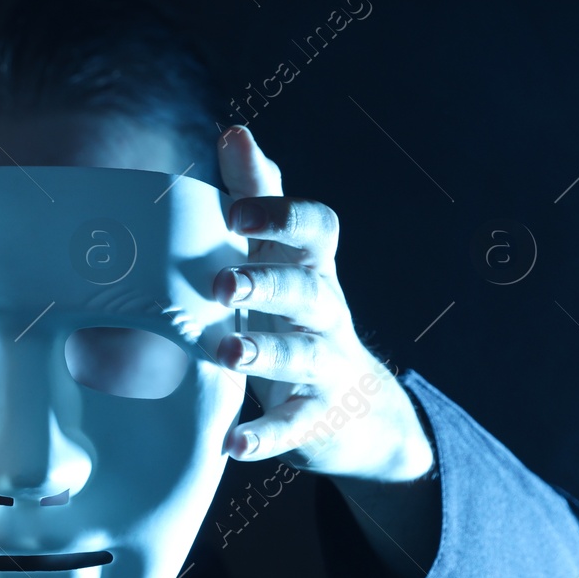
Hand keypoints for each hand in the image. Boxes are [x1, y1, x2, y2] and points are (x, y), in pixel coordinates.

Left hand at [212, 126, 433, 482]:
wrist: (357, 411)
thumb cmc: (298, 319)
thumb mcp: (284, 261)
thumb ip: (259, 200)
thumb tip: (235, 131)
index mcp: (312, 268)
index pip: (315, 229)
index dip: (280, 216)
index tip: (233, 214)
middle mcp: (326, 312)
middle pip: (308, 288)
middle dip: (267, 282)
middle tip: (221, 283)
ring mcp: (325, 366)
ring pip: (303, 355)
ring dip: (265, 354)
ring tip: (227, 355)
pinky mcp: (317, 417)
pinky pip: (294, 426)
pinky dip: (265, 437)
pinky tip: (233, 445)